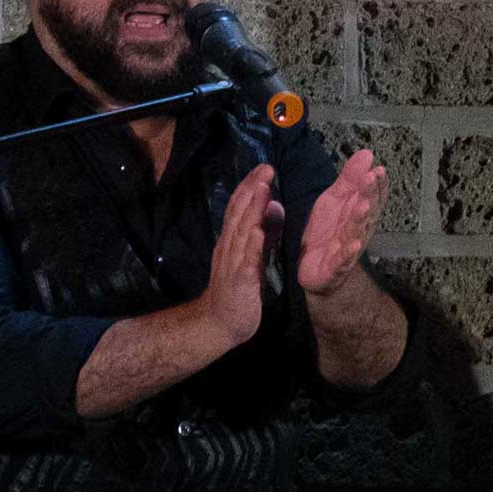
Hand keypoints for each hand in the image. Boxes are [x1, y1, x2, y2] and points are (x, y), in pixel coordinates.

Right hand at [202, 163, 282, 349]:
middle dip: (252, 189)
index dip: (250, 187)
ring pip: (241, 232)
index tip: (263, 167)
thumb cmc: (237, 290)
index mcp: (233, 241)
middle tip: (265, 168)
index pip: (240, 208)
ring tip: (262, 189)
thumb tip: (273, 204)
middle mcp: (230, 247)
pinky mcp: (239, 282)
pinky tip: (256, 231)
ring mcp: (233, 264)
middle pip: (239, 213)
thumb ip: (264, 231)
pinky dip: (250, 246)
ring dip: (251, 210)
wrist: (219, 324)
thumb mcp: (252, 255)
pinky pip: (245, 262)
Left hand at [298, 148, 386, 295]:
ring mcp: (347, 250)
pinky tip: (355, 244)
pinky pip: (342, 261)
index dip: (376, 184)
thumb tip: (367, 154)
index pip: (372, 197)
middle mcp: (357, 231)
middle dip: (369, 195)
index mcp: (358, 214)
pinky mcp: (334, 268)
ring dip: (360, 220)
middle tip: (371, 178)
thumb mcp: (334, 200)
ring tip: (364, 206)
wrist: (316, 270)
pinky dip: (348, 253)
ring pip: (355, 233)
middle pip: (365, 212)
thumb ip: (349, 179)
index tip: (378, 169)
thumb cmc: (328, 233)